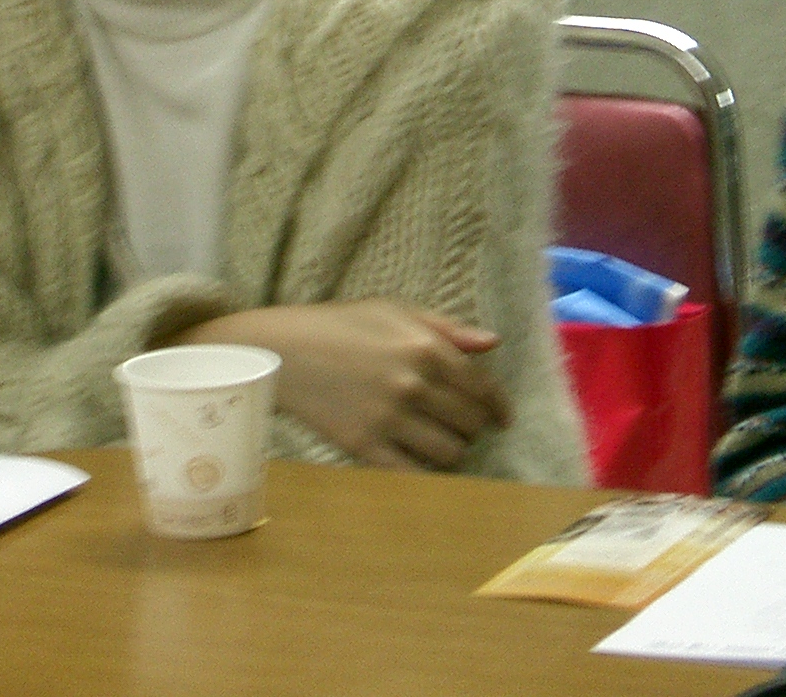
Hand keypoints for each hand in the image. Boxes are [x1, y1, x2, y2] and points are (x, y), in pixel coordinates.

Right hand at [167, 300, 511, 471]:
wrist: (283, 351)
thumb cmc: (341, 325)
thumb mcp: (394, 310)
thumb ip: (446, 328)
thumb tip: (492, 343)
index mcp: (424, 347)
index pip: (481, 387)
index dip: (499, 407)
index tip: (503, 419)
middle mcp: (412, 384)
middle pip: (469, 422)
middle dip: (474, 427)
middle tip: (466, 428)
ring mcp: (388, 418)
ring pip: (449, 452)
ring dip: (454, 451)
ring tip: (444, 444)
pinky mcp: (363, 446)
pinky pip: (413, 474)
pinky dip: (426, 475)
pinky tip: (423, 466)